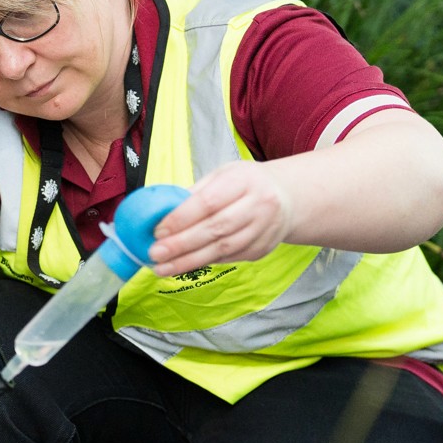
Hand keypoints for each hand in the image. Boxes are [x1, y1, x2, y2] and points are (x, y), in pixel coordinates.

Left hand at [147, 160, 293, 275]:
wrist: (287, 198)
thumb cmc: (246, 184)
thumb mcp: (223, 175)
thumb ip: (196, 192)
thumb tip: (161, 212)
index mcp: (245, 180)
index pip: (209, 202)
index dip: (182, 218)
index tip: (158, 230)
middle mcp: (259, 205)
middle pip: (216, 228)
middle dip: (182, 244)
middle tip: (155, 254)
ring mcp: (264, 229)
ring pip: (223, 249)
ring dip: (189, 261)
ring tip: (162, 268)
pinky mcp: (263, 249)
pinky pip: (229, 257)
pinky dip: (204, 262)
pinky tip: (183, 265)